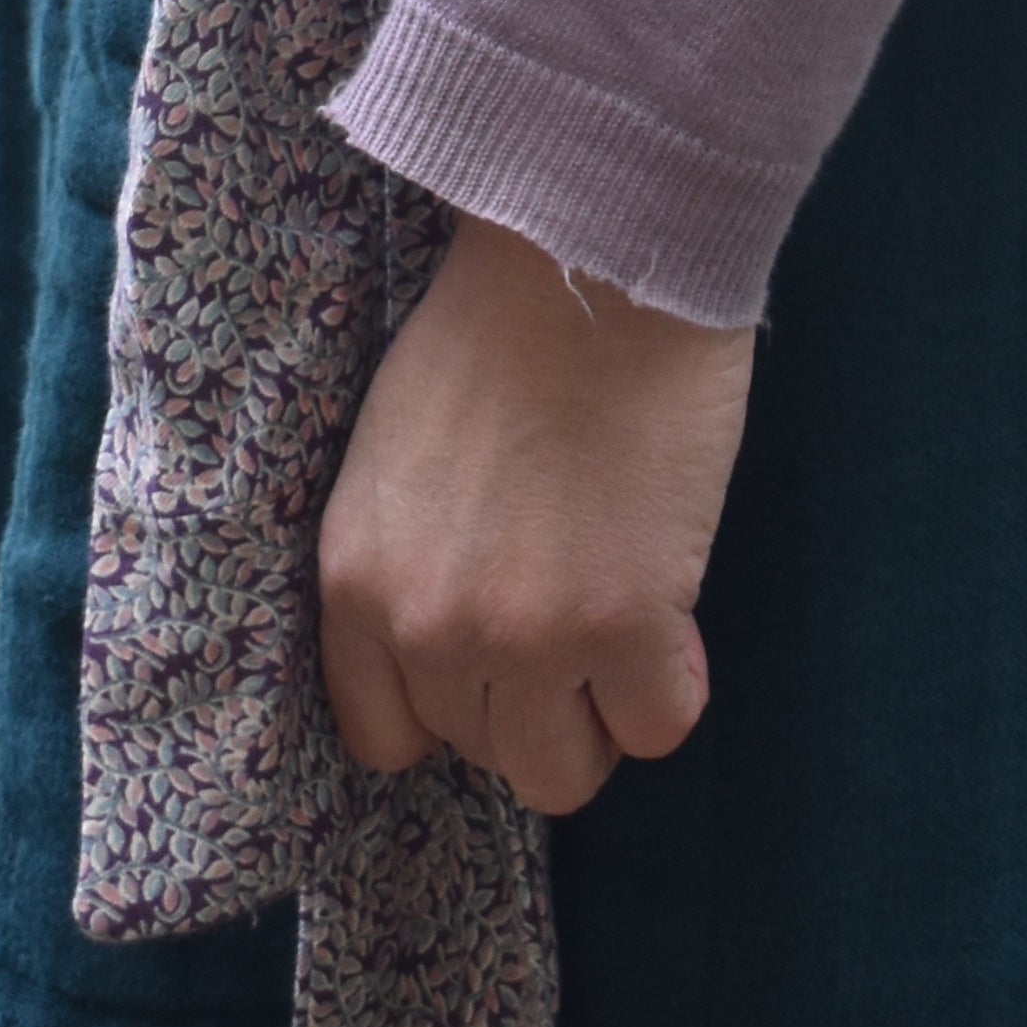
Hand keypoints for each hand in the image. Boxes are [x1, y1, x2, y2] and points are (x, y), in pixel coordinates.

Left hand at [317, 211, 755, 817]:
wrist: (590, 253)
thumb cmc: (499, 323)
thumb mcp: (397, 452)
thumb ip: (412, 558)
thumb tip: (462, 637)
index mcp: (355, 577)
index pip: (383, 735)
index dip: (449, 702)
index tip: (492, 657)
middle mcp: (428, 626)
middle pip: (482, 751)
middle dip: (532, 696)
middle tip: (572, 609)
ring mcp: (529, 636)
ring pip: (563, 773)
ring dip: (599, 710)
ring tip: (623, 623)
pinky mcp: (627, 622)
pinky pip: (657, 729)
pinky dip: (671, 684)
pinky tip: (671, 614)